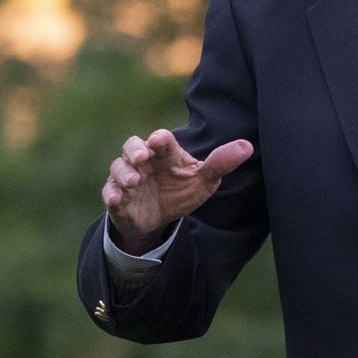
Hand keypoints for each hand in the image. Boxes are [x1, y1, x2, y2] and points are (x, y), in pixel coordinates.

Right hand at [101, 129, 252, 251]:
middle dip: (135, 150)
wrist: (162, 218)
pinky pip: (109, 192)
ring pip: (119, 168)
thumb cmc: (182, 190)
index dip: (160, 140)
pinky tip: (117, 200)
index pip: (162, 140)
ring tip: (135, 181)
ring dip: (125, 173)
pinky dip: (112, 195)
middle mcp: (143, 161)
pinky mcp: (118, 197)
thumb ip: (221, 163)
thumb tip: (247, 146)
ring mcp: (128, 178)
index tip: (160, 142)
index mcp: (165, 153)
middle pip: (132, 146)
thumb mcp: (204, 180)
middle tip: (142, 157)